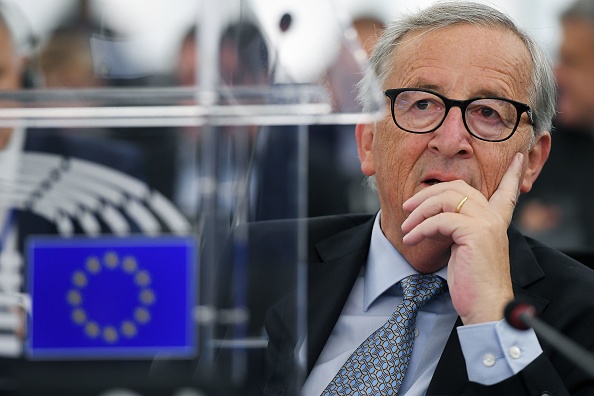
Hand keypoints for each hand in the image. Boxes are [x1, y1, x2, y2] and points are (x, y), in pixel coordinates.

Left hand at [401, 153, 523, 324]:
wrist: (485, 307)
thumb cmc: (473, 283)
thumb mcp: (465, 249)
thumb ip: (459, 229)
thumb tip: (434, 218)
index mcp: (496, 221)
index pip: (506, 191)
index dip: (511, 174)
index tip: (516, 158)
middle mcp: (494, 217)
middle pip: (457, 188)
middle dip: (427, 193)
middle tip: (407, 206)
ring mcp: (486, 223)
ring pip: (445, 199)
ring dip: (419, 211)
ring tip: (405, 227)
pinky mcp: (475, 233)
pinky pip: (440, 220)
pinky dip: (420, 228)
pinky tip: (410, 239)